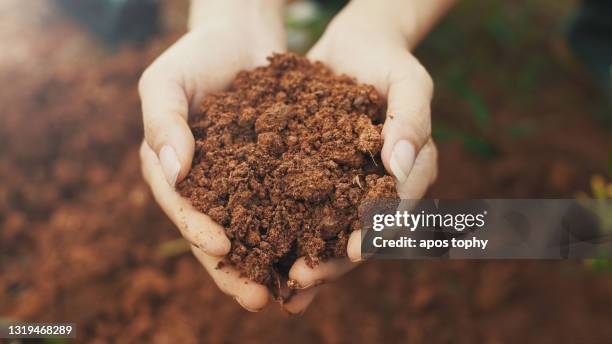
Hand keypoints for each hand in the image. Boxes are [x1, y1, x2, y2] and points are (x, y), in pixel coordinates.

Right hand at [139, 0, 284, 311]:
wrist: (241, 35)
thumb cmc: (197, 56)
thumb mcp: (166, 82)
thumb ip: (162, 123)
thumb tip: (174, 171)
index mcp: (172, 171)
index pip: (182, 209)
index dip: (198, 231)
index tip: (221, 248)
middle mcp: (206, 185)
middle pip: (218, 234)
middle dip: (236, 269)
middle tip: (257, 299)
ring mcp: (241, 182)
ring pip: (255, 229)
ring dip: (271, 261)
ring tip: (293, 288)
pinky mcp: (274, 172)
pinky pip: (286, 203)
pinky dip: (298, 226)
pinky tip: (318, 247)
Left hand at [284, 1, 438, 312]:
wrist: (353, 49)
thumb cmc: (389, 63)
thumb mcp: (408, 82)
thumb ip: (412, 120)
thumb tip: (399, 167)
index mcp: (405, 178)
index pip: (395, 212)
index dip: (378, 232)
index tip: (357, 249)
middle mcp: (373, 192)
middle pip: (357, 234)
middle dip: (332, 260)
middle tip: (303, 278)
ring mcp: (341, 188)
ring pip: (325, 231)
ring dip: (306, 258)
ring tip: (280, 283)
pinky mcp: (311, 178)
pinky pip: (296, 207)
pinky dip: (280, 228)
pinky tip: (255, 247)